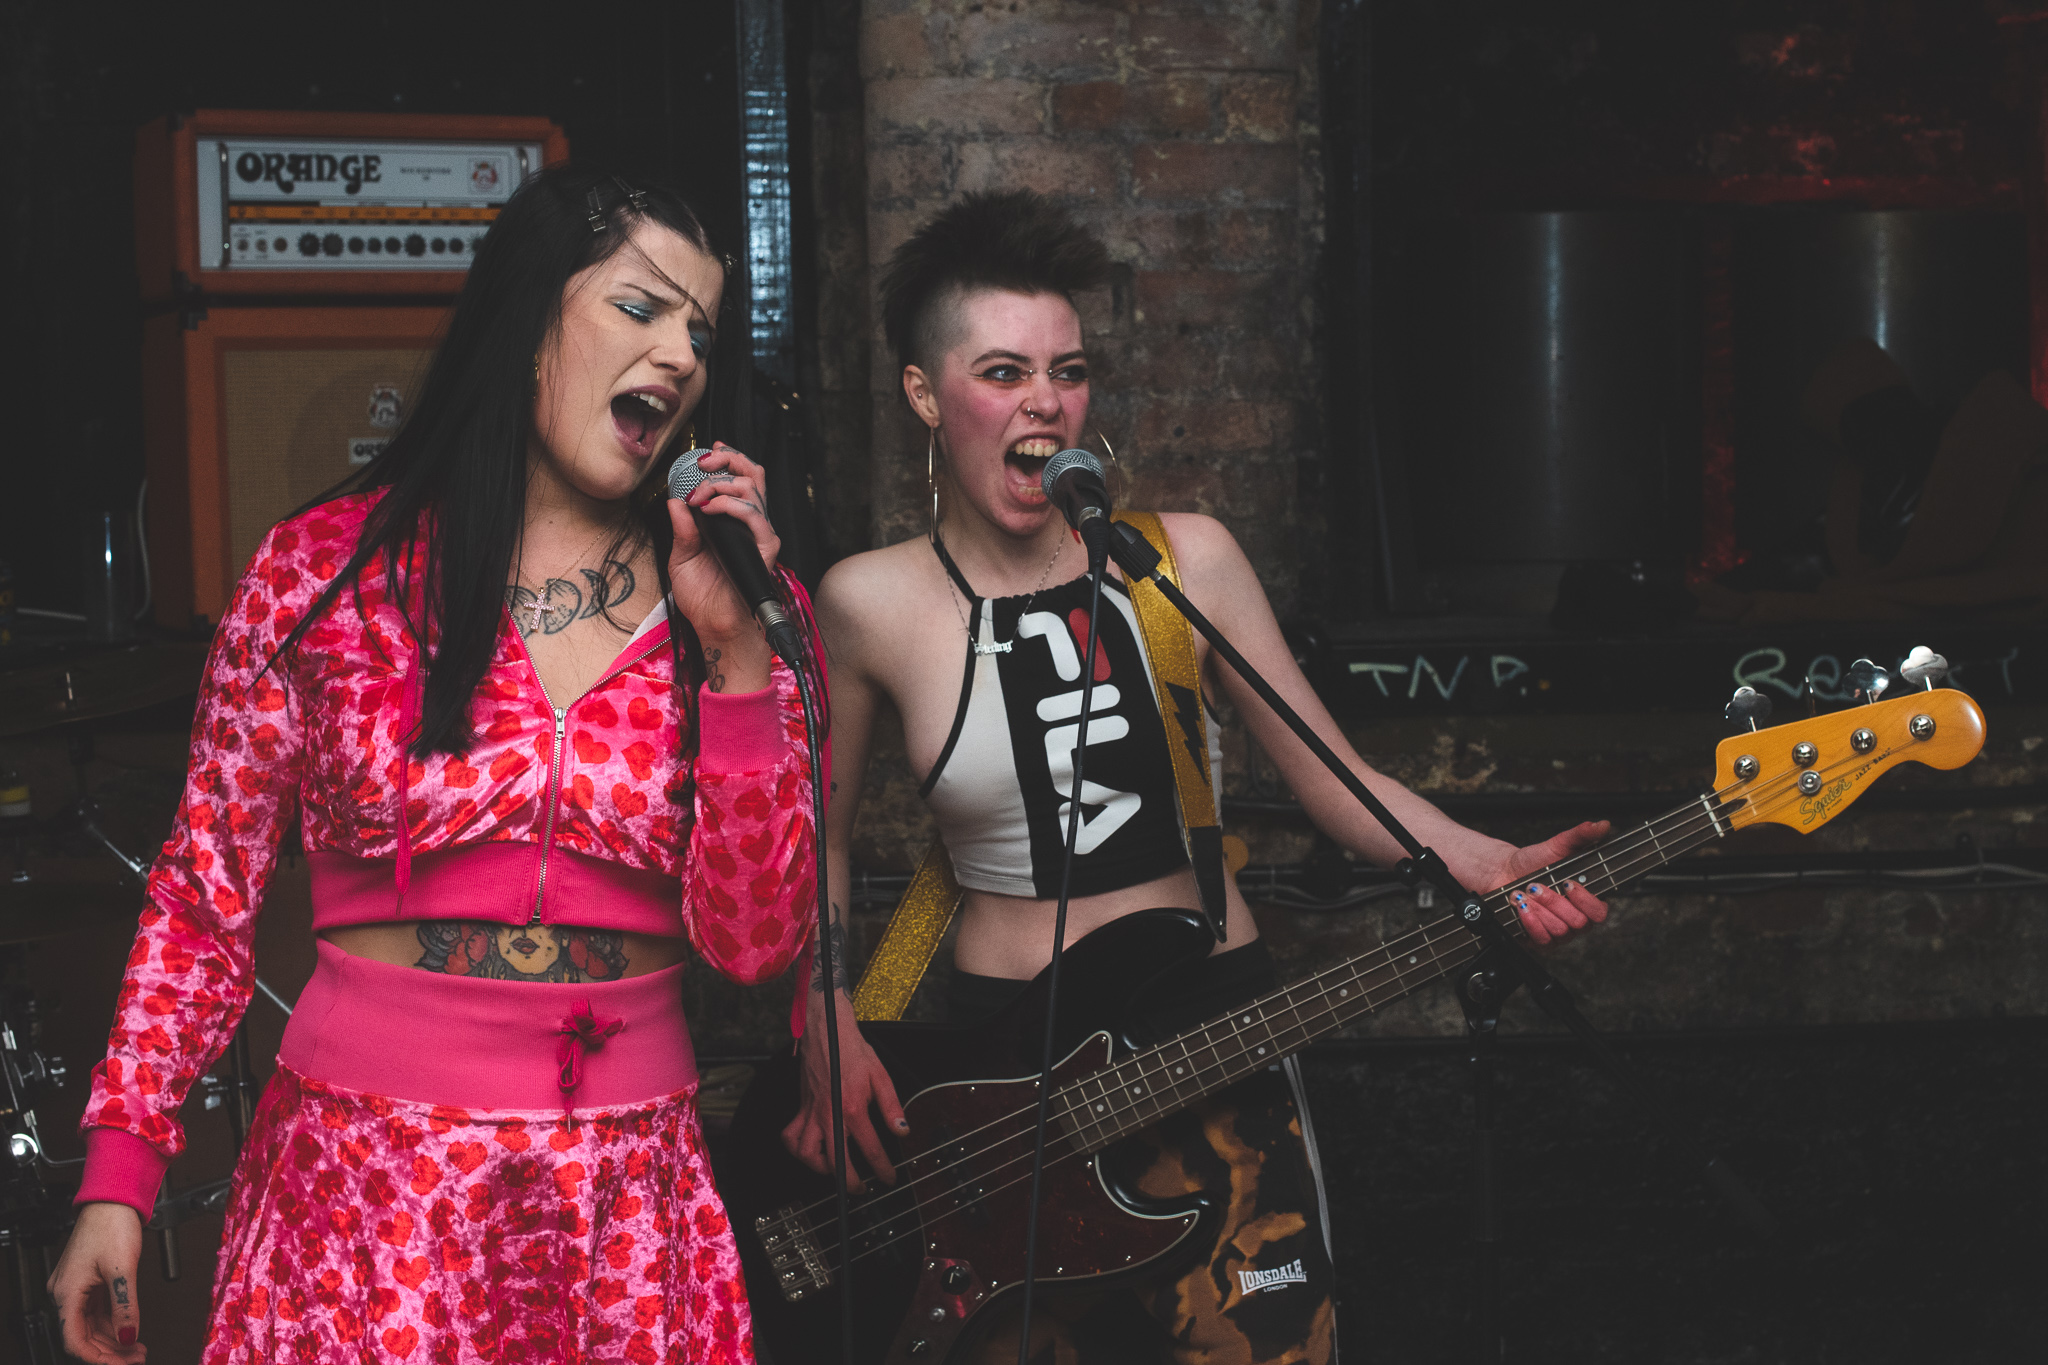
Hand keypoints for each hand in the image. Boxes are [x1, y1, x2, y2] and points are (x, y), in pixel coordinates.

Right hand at [49, 1201, 145, 1362]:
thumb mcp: (123, 1269)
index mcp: (67, 1292)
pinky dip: (113, 1323)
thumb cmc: (111, 1224)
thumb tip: (129, 1336)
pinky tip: (129, 1330)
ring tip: (137, 1348)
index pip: (76, 1340)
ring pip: (92, 1325)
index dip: (98, 1357)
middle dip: (110, 1351)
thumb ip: (125, 1306)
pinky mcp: (88, 1280)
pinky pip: (97, 1311)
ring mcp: (76, 1286)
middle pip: (84, 1335)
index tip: (121, 1364)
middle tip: (135, 1358)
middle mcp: (66, 1292)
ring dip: (113, 1339)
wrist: (113, 1199)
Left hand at [666, 442, 777, 690]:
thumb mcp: (682, 556)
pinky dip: (731, 506)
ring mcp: (758, 536)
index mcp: (733, 522)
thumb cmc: (702, 596)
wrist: (714, 625)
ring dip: (722, 483)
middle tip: (703, 465)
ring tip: (700, 495)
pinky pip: (755, 517)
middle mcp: (749, 525)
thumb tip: (675, 500)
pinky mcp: (764, 550)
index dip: (728, 460)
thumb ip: (682, 527)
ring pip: (753, 490)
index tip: (706, 453)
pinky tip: (710, 509)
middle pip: (753, 476)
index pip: (741, 480)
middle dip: (727, 461)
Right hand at [783, 995, 907, 1190]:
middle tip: (861, 1188)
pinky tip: (810, 1151)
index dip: (882, 1169)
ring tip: (834, 1170)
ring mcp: (811, 1113)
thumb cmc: (853, 1051)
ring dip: (820, 1168)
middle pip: (837, 1162)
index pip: (870, 1148)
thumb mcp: (881, 1076)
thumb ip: (892, 1106)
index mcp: (853, 1107)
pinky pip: (790, 1137)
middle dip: (851, 1182)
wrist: (827, 1032)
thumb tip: (902, 1130)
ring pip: (807, 1154)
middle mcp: (829, 1115)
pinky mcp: (800, 1109)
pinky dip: (797, 1149)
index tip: (888, 1178)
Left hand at [1486, 820, 1612, 945]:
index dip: (1585, 901)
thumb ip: (1581, 835)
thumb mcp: (1557, 846)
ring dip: (1539, 909)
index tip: (1568, 883)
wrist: (1501, 873)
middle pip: (1577, 923)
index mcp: (1585, 901)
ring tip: (1524, 893)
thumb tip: (1602, 825)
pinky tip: (1521, 907)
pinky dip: (1530, 921)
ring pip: (1559, 931)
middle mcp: (1574, 920)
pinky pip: (1542, 940)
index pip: (1599, 913)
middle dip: (1554, 902)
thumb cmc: (1532, 862)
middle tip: (1536, 885)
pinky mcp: (1539, 941)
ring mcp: (1558, 934)